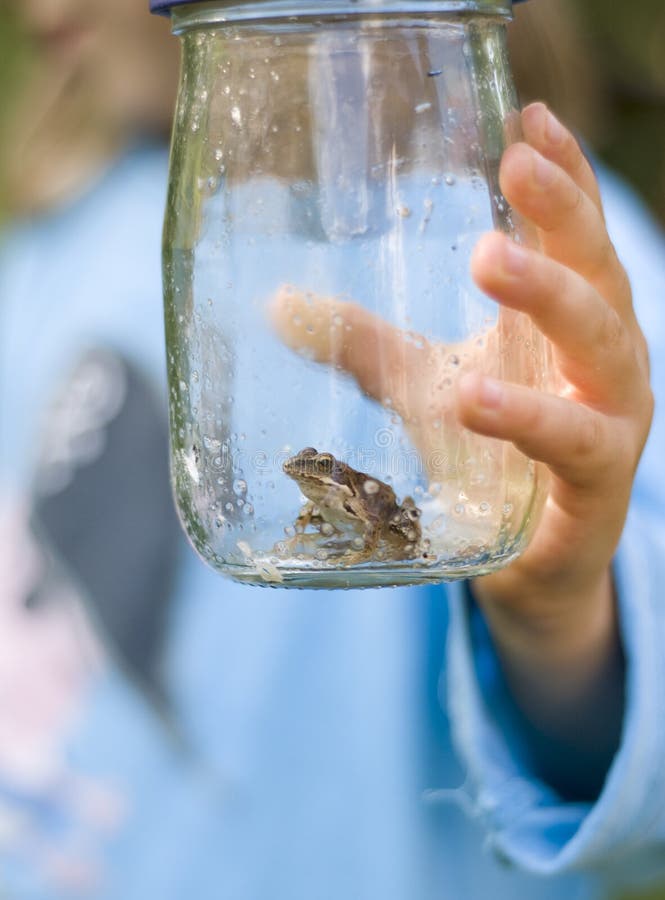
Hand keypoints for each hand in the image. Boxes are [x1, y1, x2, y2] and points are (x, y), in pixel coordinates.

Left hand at [271, 104, 651, 768]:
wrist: (528, 563)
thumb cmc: (487, 456)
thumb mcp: (422, 386)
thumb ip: (362, 344)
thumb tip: (278, 306)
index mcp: (564, 325)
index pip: (575, 234)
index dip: (563, 174)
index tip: (528, 116)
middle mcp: (603, 361)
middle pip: (599, 269)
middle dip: (561, 214)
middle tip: (512, 166)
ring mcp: (612, 421)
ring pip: (603, 345)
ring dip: (550, 298)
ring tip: (488, 261)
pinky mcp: (599, 485)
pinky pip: (576, 444)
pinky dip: (531, 418)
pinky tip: (476, 399)